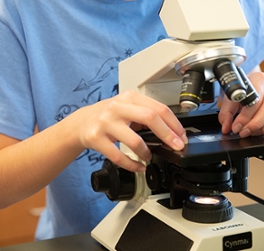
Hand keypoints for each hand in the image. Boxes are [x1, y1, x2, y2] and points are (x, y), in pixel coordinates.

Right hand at [71, 90, 186, 171]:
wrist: (82, 122)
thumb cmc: (109, 116)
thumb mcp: (127, 108)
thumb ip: (146, 115)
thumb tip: (172, 132)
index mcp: (129, 97)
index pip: (158, 108)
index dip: (173, 124)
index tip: (182, 136)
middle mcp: (117, 107)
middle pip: (149, 118)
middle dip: (167, 134)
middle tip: (176, 146)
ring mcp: (106, 122)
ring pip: (134, 140)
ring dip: (146, 152)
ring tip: (149, 156)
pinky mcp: (96, 138)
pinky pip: (118, 156)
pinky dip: (132, 165)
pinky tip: (138, 166)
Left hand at [219, 71, 263, 137]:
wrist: (254, 86)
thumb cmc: (244, 91)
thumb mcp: (232, 98)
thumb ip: (227, 112)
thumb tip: (225, 127)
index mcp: (259, 79)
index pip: (254, 98)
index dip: (245, 116)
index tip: (236, 127)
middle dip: (254, 123)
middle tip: (243, 132)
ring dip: (263, 127)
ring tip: (251, 132)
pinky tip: (261, 130)